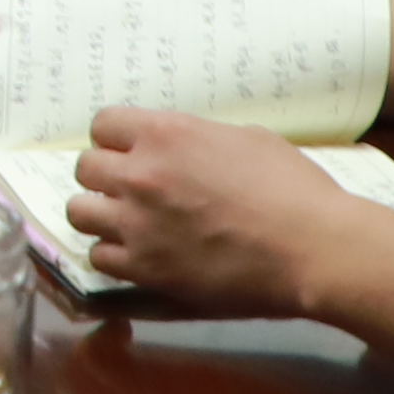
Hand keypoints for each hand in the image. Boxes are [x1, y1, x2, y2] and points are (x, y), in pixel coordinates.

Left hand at [61, 106, 356, 309]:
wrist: (314, 248)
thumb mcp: (246, 139)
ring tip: (127, 223)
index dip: (117, 139)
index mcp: (166, 134)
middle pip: (85, 168)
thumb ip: (197, 140)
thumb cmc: (294, 189)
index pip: (103, 124)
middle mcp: (141, 175)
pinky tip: (139, 254)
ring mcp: (138, 224)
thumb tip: (180, 149)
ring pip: (79, 213)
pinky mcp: (145, 268)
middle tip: (133, 190)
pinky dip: (115, 255)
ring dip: (101, 215)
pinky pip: (99, 257)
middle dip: (106, 176)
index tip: (131, 152)